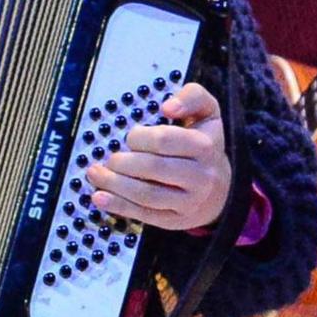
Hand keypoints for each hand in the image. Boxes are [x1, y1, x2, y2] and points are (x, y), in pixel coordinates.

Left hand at [81, 80, 232, 231]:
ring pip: (146, 194)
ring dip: (114, 184)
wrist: (222, 189)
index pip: (164, 141)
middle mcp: (200, 176)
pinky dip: (117, 206)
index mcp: (205, 146)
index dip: (140, 138)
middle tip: (111, 158)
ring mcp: (189, 201)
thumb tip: (168, 106)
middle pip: (152, 168)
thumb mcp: (207, 113)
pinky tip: (99, 197)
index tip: (132, 137)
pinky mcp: (176, 220)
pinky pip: (144, 214)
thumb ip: (192, 96)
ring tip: (95, 174)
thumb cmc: (204, 143)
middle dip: (123, 162)